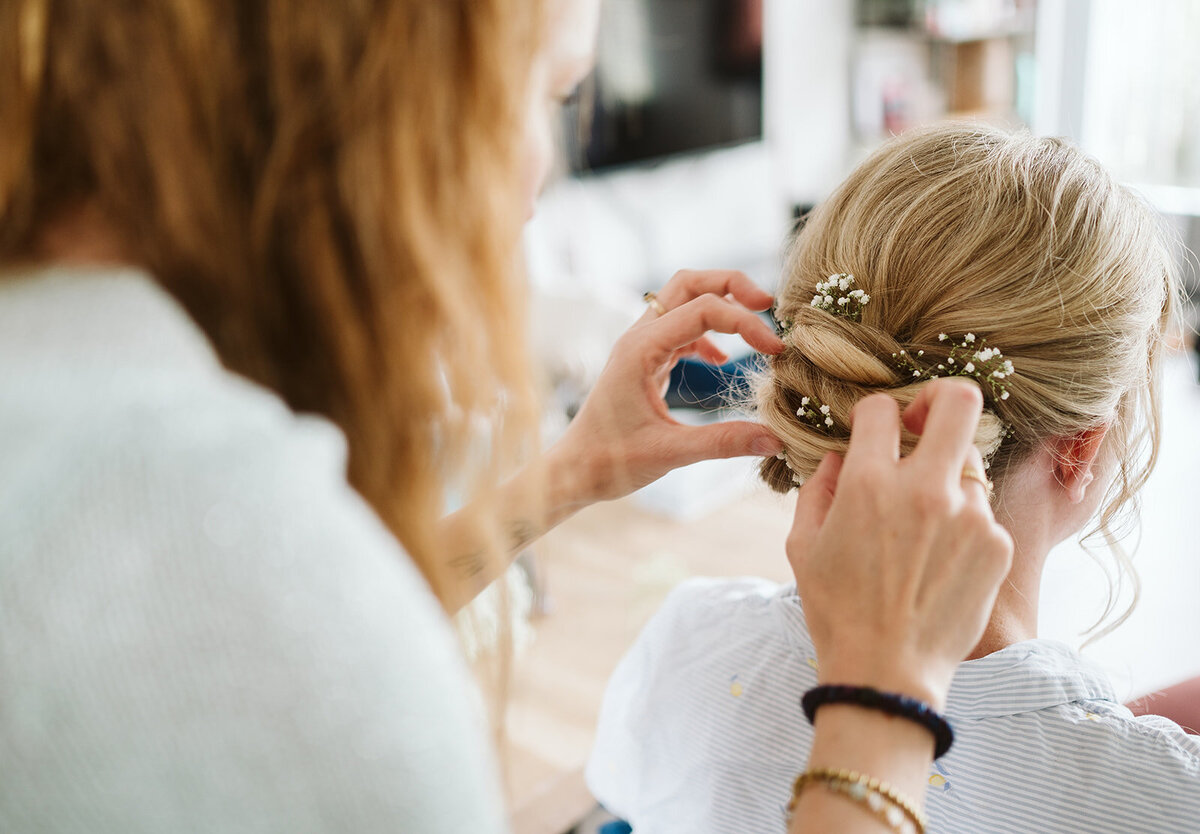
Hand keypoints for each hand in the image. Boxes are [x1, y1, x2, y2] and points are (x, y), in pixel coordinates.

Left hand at [547, 269, 784, 504]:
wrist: (573, 471)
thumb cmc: (609, 462)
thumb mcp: (669, 453)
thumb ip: (722, 443)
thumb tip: (776, 440)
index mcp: (640, 349)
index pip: (703, 310)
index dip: (746, 324)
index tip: (776, 350)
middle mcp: (639, 338)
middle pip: (689, 283)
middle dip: (732, 285)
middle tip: (769, 305)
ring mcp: (640, 347)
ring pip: (683, 301)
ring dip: (720, 305)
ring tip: (755, 326)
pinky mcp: (644, 362)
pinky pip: (679, 330)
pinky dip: (706, 334)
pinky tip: (722, 361)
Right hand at [786, 379, 1013, 709]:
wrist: (886, 671)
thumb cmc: (836, 610)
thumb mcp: (803, 545)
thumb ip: (818, 488)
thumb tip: (840, 457)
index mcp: (868, 483)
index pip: (881, 408)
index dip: (875, 414)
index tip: (878, 432)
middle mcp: (923, 489)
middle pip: (960, 401)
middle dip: (943, 398)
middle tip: (928, 422)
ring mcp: (968, 516)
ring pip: (970, 463)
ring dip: (947, 479)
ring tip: (926, 524)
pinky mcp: (997, 544)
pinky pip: (983, 512)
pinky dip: (963, 526)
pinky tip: (941, 563)